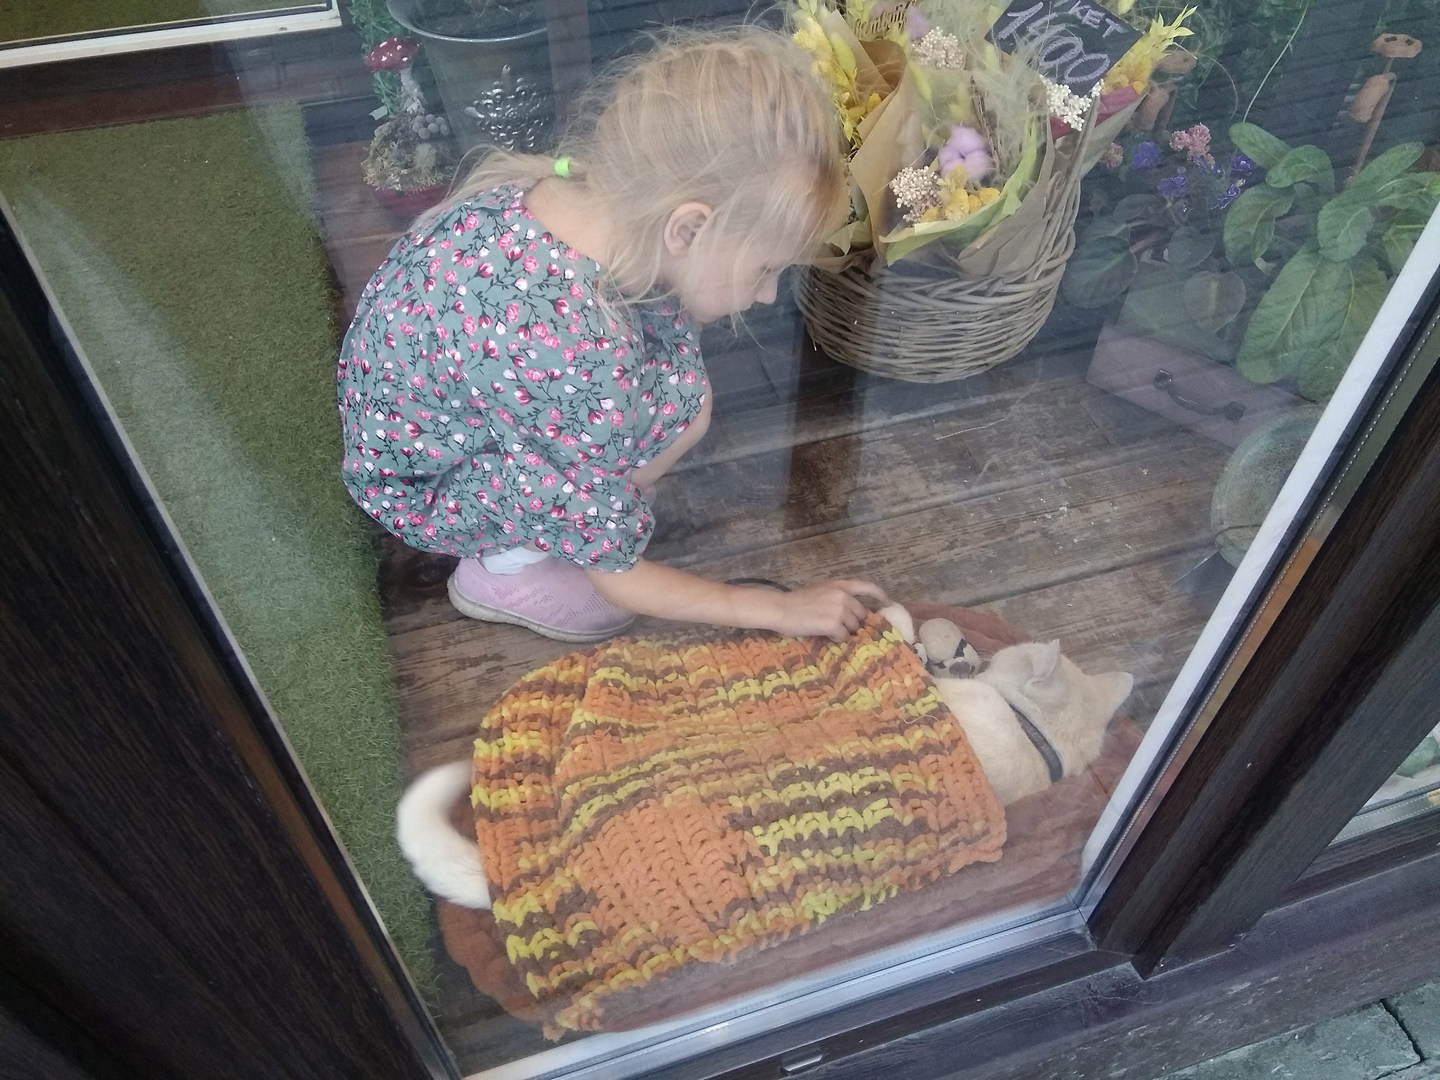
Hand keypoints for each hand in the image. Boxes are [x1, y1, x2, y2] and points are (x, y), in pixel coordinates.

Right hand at [762, 579, 888, 641]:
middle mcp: (843, 595)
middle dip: (853, 623)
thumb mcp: (821, 591)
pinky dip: (835, 638)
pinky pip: (843, 636)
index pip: (868, 587)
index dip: (880, 595)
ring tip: (826, 629)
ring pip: (853, 628)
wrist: (781, 609)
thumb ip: (839, 597)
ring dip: (843, 631)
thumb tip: (855, 612)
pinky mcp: (833, 624)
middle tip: (839, 627)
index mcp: (840, 585)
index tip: (888, 603)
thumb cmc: (797, 602)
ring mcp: (839, 610)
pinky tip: (824, 634)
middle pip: (861, 615)